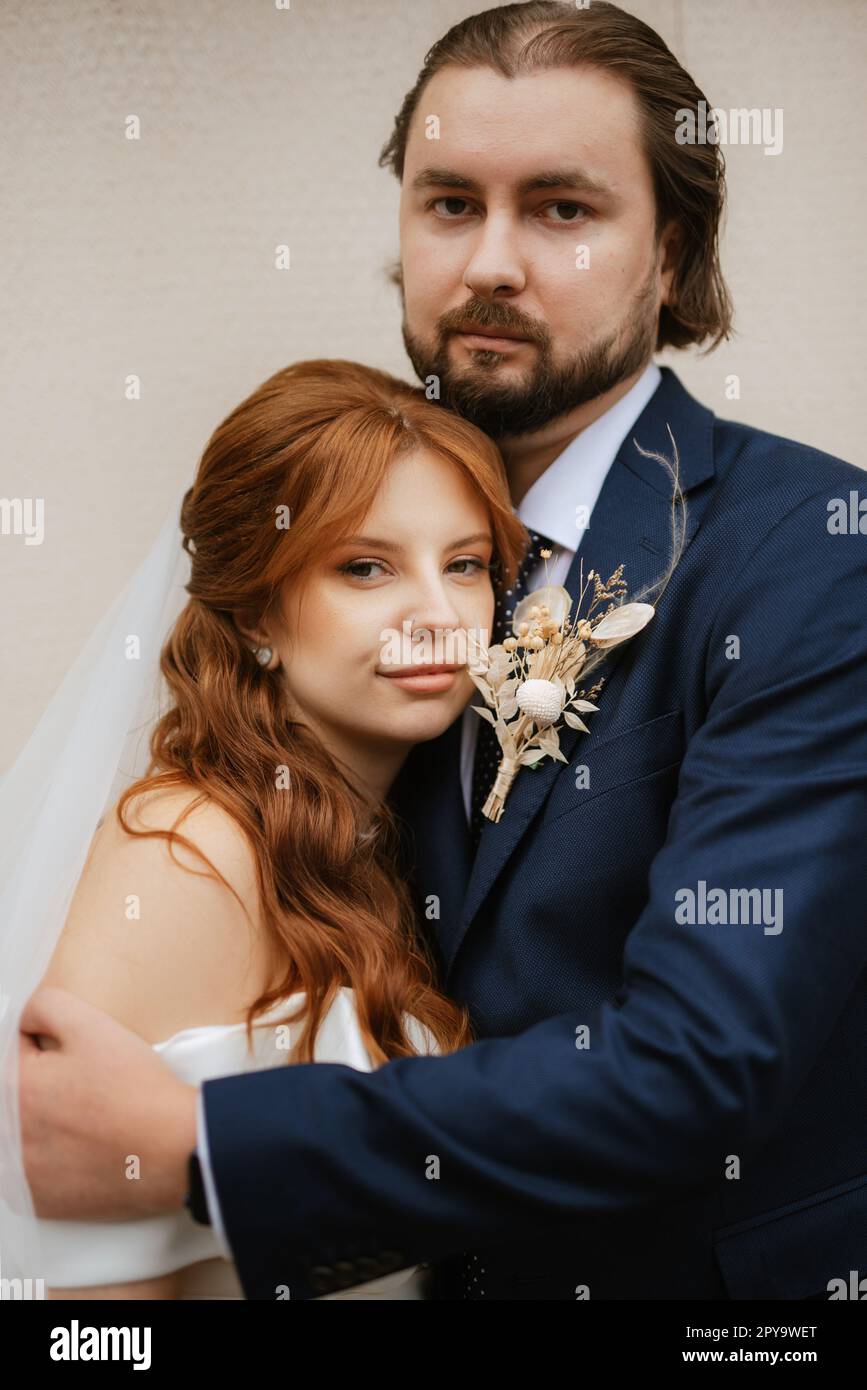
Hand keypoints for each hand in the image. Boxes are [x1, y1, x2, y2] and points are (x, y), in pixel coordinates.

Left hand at [18, 986, 196, 1219]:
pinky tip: (83, 1148)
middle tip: (85, 1089)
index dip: (50, 1049)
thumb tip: (25, 1017)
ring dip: (44, 1122)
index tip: (76, 1060)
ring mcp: (21, 1172)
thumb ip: (45, 1006)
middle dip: (44, 1086)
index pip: (15, 1052)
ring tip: (86, 1119)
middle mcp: (7, 1134)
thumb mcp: (92, 1024)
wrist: (172, 1150)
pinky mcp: (39, 1200)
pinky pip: (31, 1171)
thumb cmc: (136, 1092)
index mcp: (12, 1086)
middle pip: (16, 1095)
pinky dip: (51, 1159)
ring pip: (22, 1133)